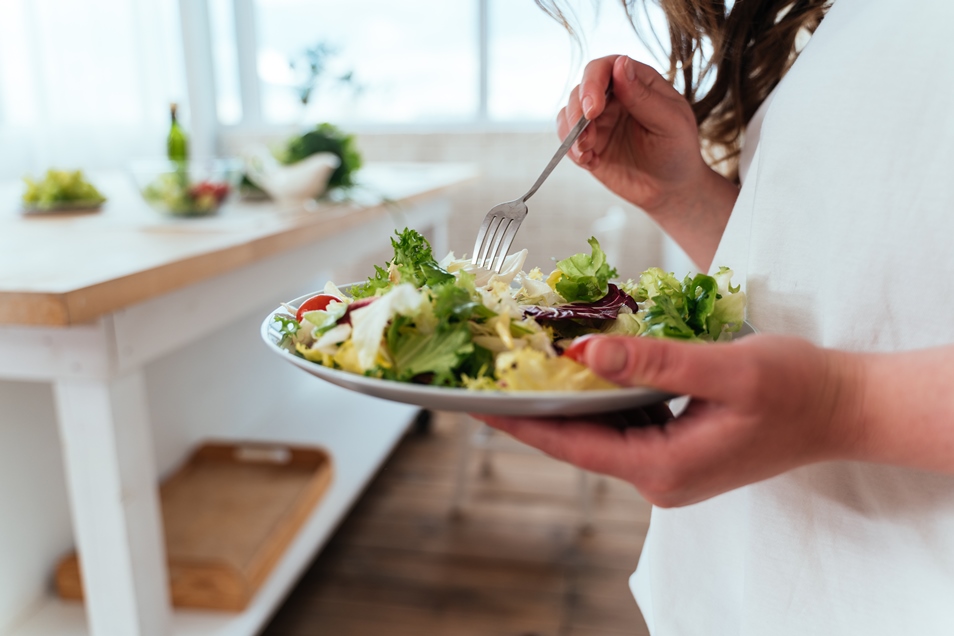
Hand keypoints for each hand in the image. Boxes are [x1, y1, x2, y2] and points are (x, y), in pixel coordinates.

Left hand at [474, 334, 864, 506]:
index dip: (519, 420)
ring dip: (566, 400)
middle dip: (534, 407)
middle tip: (489, 372)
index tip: (474, 401)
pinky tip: (583, 371)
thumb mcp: (723, 368)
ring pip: (599, 432)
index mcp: (664, 467)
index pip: (572, 444)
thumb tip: (582, 356)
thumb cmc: (796, 388)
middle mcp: (659, 477)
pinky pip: (624, 425)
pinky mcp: (679, 450)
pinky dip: (601, 399)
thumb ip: (652, 363)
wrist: (845, 408)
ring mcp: (669, 468)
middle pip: (579, 440)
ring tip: (522, 365)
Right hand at [561, 55, 738, 267]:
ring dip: (572, 132)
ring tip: (587, 153)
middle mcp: (614, 97)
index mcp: (637, 82)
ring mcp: (599, 121)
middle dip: (577, 111)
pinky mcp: (589, 144)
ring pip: (569, 113)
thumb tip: (621, 63)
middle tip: (586, 136)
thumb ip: (644, 96)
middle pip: (581, 89)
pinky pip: (567, 139)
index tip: (593, 108)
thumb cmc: (678, 151)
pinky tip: (591, 162)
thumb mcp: (670, 123)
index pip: (605, 67)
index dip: (592, 82)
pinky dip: (572, 150)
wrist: (671, 190)